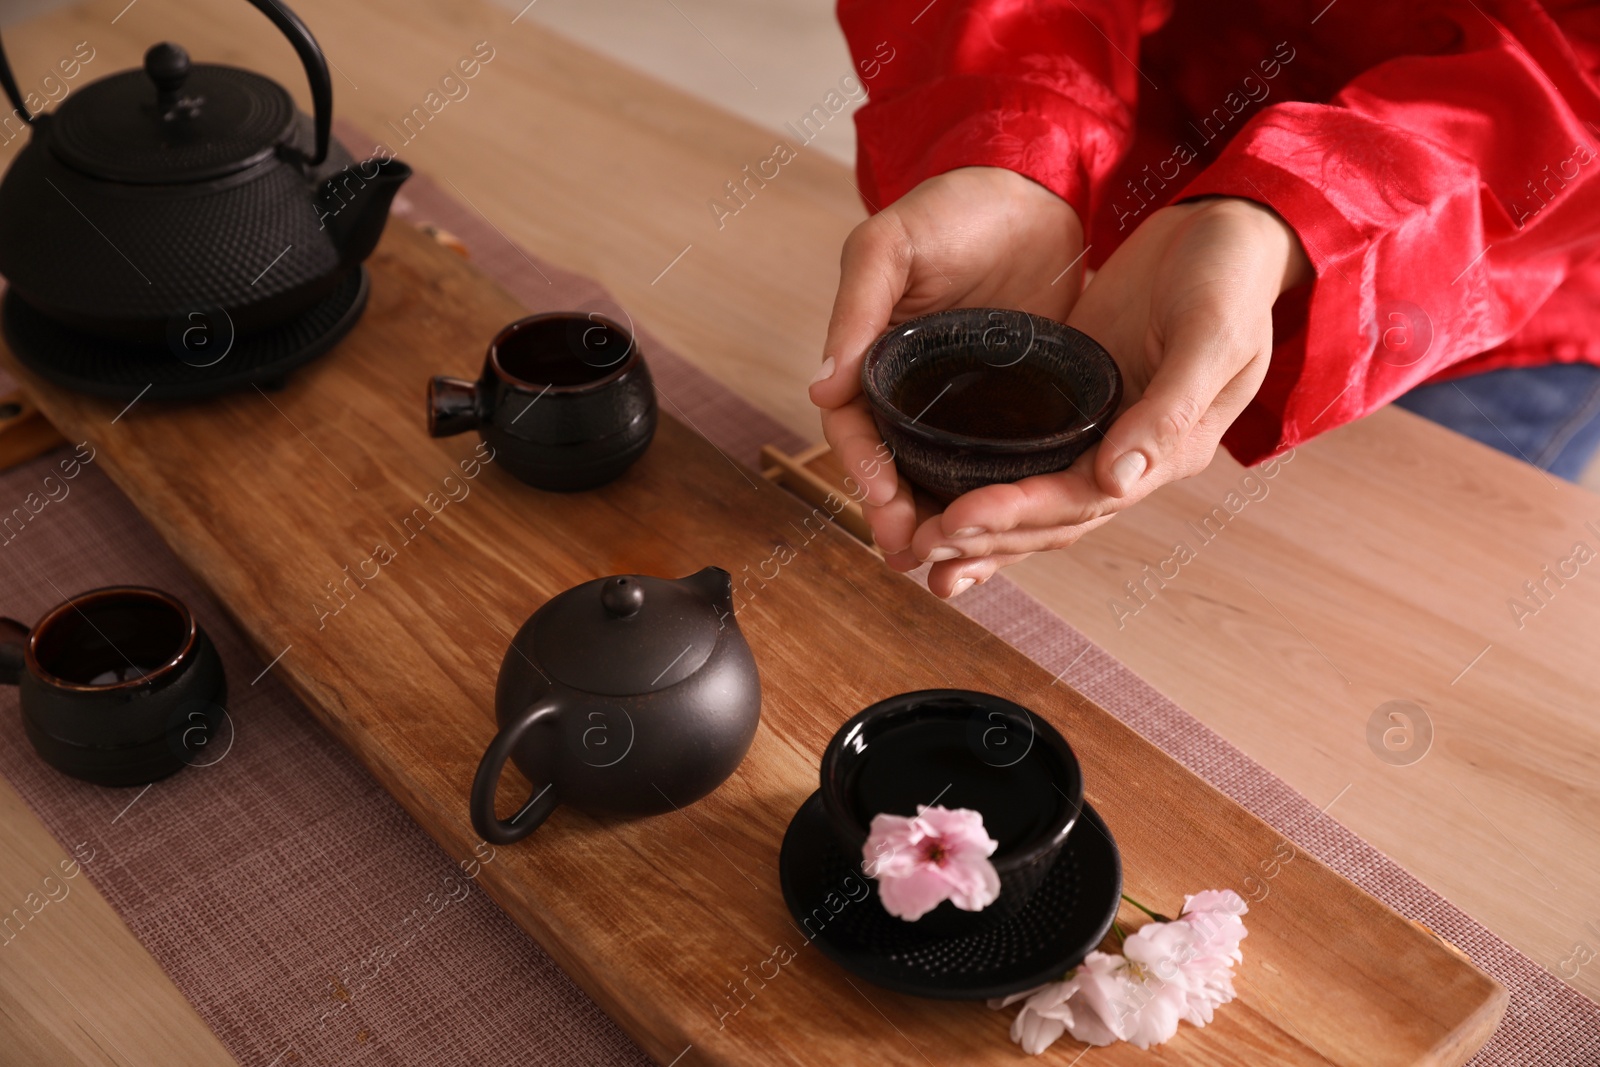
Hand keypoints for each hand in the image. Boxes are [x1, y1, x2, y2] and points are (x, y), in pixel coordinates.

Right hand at [808, 167, 1085, 567]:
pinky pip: (998, 459)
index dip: (865, 471)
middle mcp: (916, 385)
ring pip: (944, 472)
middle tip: (911, 556)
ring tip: (947, 565)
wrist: (1038, 187)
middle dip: (899, 515)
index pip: (859, 428)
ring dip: (942, 519)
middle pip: (898, 465)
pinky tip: (1002, 531)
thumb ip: (855, 310)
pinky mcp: (1017, 402)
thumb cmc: (955, 206)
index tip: (882, 508)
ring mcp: (966, 398)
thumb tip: (819, 390)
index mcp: (876, 356)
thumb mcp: (891, 246)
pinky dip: (992, 496)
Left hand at [909, 196, 1311, 596]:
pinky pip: (1024, 456)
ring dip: (980, 530)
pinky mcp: (1072, 402)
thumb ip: (1170, 408)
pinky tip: (939, 498)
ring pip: (1034, 498)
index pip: (1083, 501)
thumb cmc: (1229, 275)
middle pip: (1051, 517)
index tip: (958, 521)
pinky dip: (986, 482)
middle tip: (919, 550)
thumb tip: (1118, 481)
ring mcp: (1099, 433)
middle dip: (986, 536)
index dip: (1019, 515)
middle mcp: (1131, 457)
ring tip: (919, 551)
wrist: (1227, 232)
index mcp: (1169, 452)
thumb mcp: (1212, 333)